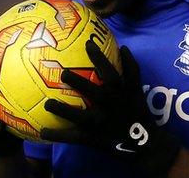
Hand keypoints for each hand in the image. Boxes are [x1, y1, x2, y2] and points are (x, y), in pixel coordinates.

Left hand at [41, 41, 180, 175]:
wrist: (146, 143)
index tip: (87, 44)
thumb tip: (124, 47)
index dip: (99, 57)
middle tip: (63, 73)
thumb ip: (131, 68)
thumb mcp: (138, 89)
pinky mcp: (94, 138)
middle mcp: (110, 106)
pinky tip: (42, 131)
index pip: (110, 72)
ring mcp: (101, 123)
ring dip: (62, 110)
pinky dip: (58, 134)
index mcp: (120, 92)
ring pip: (79, 116)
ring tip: (47, 104)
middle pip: (92, 92)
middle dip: (78, 82)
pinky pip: (73, 137)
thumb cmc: (140, 112)